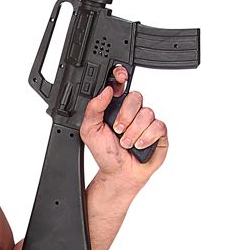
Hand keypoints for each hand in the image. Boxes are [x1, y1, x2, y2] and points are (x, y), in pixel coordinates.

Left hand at [81, 63, 168, 189]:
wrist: (119, 174)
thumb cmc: (106, 153)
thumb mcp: (90, 131)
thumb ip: (94, 109)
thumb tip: (106, 91)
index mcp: (116, 106)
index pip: (121, 84)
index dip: (122, 76)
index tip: (120, 76)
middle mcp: (133, 111)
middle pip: (136, 97)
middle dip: (125, 116)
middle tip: (117, 130)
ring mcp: (147, 120)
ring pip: (147, 113)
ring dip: (134, 132)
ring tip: (126, 143)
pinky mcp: (159, 132)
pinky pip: (158, 126)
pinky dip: (146, 138)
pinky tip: (139, 146)